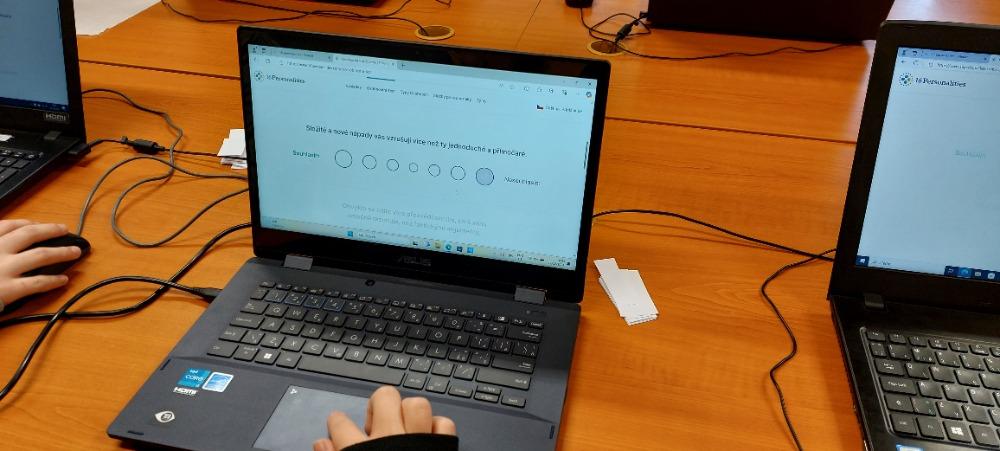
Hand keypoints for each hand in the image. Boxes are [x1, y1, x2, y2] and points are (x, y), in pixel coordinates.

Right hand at [0, 220, 79, 304]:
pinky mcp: (8, 290)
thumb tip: (8, 244)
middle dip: (50, 230)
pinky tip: (64, 279)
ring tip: (75, 252)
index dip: (27, 223)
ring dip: (61, 252)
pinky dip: (53, 280)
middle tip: (65, 230)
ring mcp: (3, 269)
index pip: (8, 225)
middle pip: (29, 234)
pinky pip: (37, 282)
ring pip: (40, 255)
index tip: (38, 224)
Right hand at [313, 386, 456, 450]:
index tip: (338, 421)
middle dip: (381, 403)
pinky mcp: (441, 447)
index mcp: (360, 450)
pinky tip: (429, 435)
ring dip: (411, 413)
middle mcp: (389, 439)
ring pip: (417, 405)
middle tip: (378, 420)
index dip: (337, 421)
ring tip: (405, 425)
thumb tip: (320, 443)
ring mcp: (417, 441)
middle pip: (384, 397)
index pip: (340, 423)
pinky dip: (438, 428)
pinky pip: (444, 424)